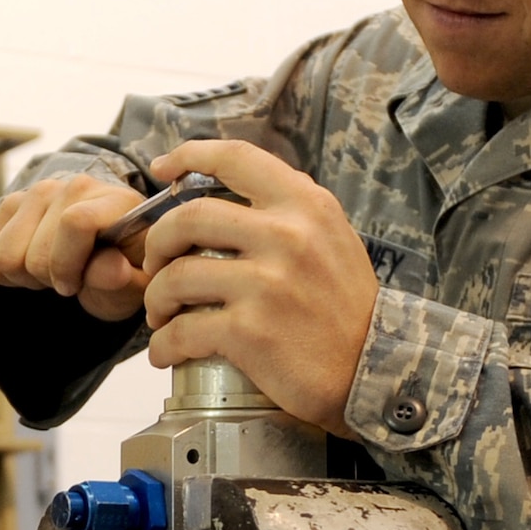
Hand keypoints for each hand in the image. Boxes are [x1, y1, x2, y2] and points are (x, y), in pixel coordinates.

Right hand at [0, 173, 150, 322]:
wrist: (102, 255)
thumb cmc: (123, 272)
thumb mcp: (134, 286)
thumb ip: (123, 281)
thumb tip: (113, 270)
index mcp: (115, 201)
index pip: (75, 222)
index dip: (68, 264)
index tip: (74, 287)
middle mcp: (73, 187)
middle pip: (38, 248)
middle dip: (50, 278)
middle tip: (68, 282)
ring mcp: (37, 192)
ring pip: (7, 253)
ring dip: (26, 276)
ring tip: (51, 273)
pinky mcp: (10, 205)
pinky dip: (5, 274)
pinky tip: (31, 267)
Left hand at [143, 141, 378, 437]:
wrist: (374, 374)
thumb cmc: (349, 312)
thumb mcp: (335, 241)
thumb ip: (294, 214)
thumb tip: (243, 193)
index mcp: (305, 206)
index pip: (235, 158)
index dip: (188, 155)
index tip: (162, 169)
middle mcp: (285, 236)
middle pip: (187, 218)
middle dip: (157, 243)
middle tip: (156, 267)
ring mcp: (265, 284)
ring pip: (175, 277)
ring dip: (156, 299)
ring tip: (162, 316)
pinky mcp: (249, 332)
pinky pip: (183, 331)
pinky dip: (164, 344)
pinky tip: (166, 353)